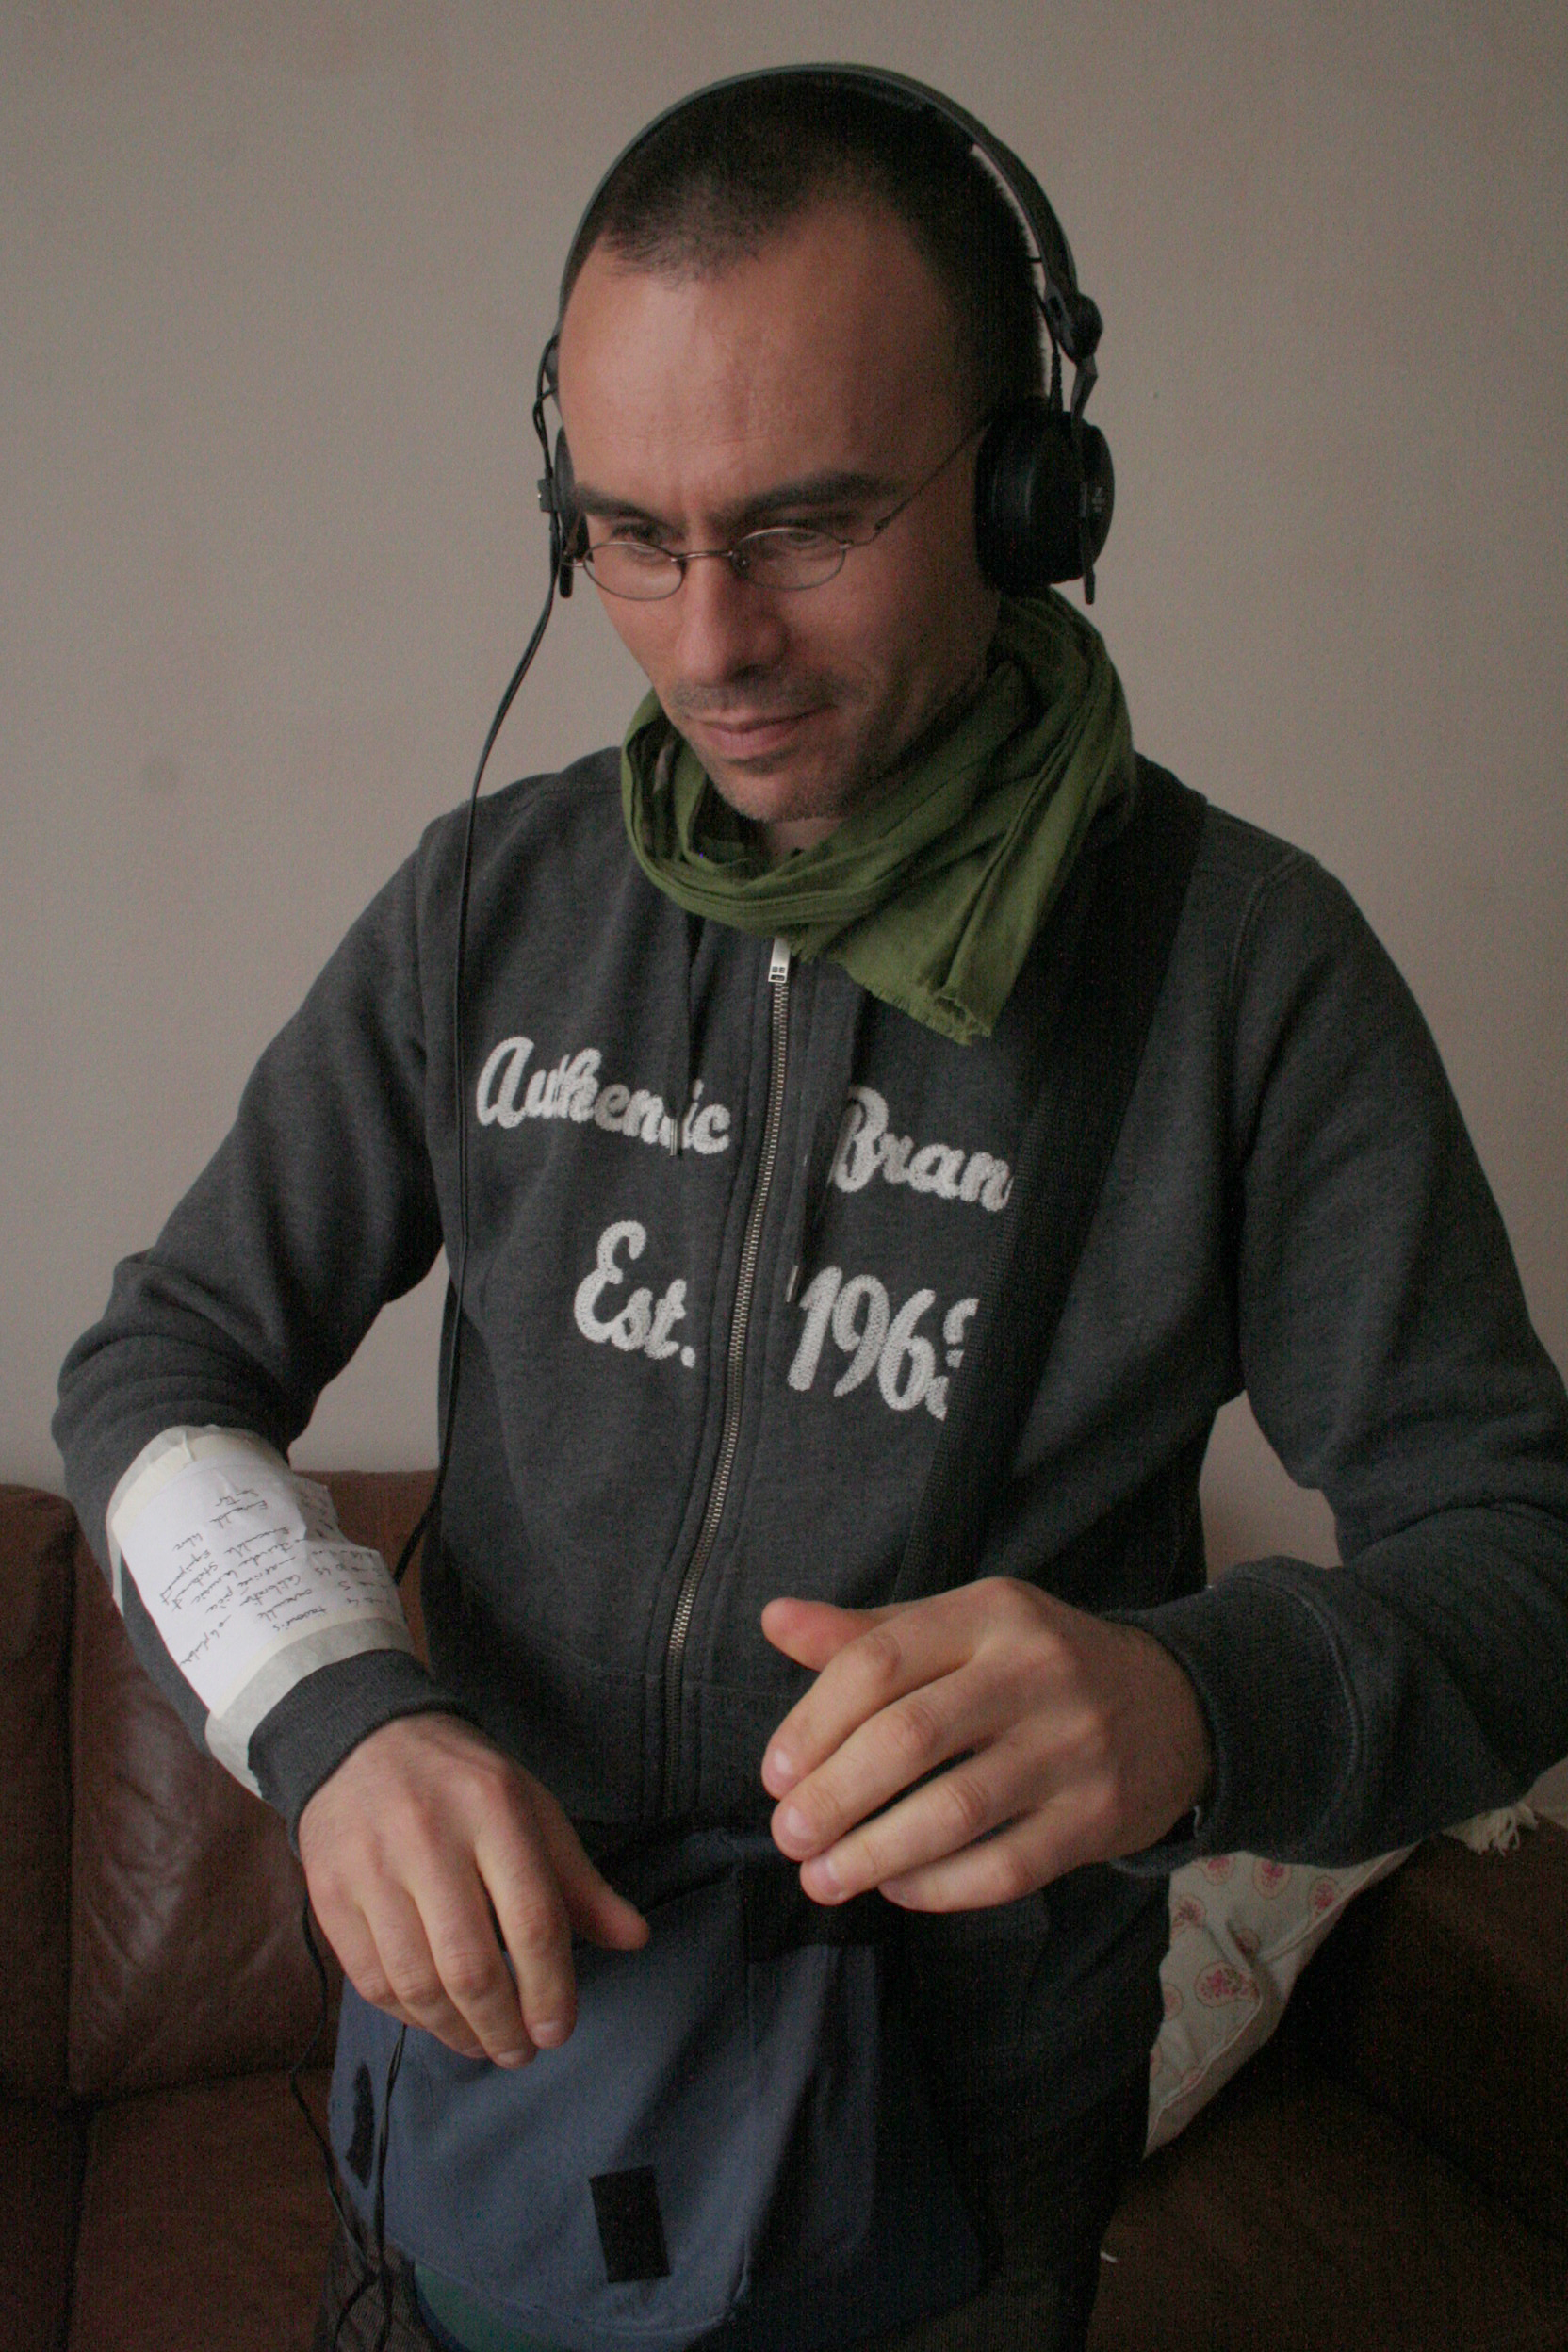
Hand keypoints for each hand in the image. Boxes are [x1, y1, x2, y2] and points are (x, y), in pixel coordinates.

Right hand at [297, 1713, 646, 2066]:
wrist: (363, 1737)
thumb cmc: (463, 1783)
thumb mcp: (532, 1809)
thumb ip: (580, 1881)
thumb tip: (635, 1938)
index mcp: (494, 1810)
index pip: (532, 1920)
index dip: (550, 1989)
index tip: (558, 2030)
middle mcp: (427, 1837)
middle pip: (470, 1965)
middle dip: (503, 2027)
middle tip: (521, 2052)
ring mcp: (370, 1867)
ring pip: (417, 1984)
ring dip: (456, 2033)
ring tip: (482, 2045)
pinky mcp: (328, 1893)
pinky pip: (371, 1980)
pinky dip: (408, 2015)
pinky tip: (435, 2019)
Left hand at [759, 1579, 1211, 1910]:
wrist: (1177, 1705)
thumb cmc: (1037, 1665)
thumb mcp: (965, 1626)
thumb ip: (869, 1633)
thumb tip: (775, 1619)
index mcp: (990, 1613)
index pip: (880, 1660)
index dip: (814, 1722)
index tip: (775, 1772)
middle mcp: (1035, 1671)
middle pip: (911, 1737)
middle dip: (833, 1796)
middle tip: (788, 1834)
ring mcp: (1073, 1747)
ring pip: (955, 1811)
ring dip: (873, 1853)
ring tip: (822, 1877)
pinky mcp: (1097, 1818)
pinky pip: (1005, 1867)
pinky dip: (938, 1887)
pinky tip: (896, 1888)